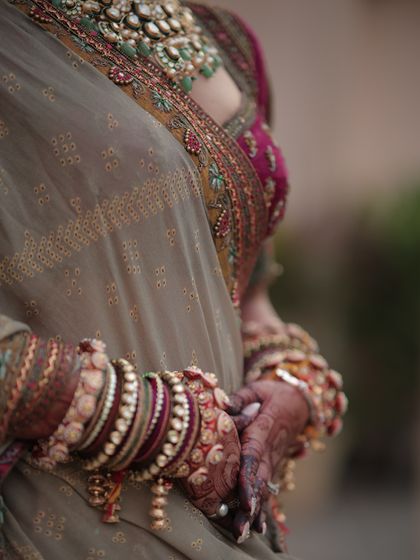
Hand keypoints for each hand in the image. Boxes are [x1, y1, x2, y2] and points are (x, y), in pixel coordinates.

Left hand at [227, 380, 308, 541]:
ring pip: (264, 487)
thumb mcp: (259, 387)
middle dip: (249, 503)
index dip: (248, 476)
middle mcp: (271, 449)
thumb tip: (222, 406)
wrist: (301, 401)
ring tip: (242, 532)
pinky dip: (262, 508)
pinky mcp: (273, 465)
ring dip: (254, 511)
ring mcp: (273, 459)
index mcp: (265, 428)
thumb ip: (241, 397)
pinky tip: (256, 528)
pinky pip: (267, 487)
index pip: (254, 454)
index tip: (244, 497)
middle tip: (239, 525)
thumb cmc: (274, 393)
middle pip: (258, 478)